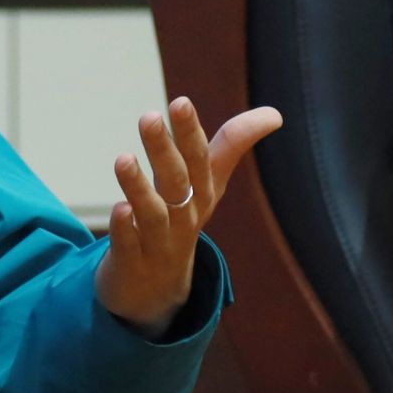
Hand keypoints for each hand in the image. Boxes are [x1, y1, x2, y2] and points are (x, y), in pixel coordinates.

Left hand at [93, 97, 283, 335]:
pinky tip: (117, 211)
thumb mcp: (208, 185)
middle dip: (165, 150)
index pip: (202, 159)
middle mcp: (185, 217)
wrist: (157, 291)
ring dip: (138, 187)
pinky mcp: (132, 263)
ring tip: (123, 159)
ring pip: (152, 214)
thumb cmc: (180, 221)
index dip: (191, 132)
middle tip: (148, 117)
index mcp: (202, 193)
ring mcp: (159, 243)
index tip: (181, 101)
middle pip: (177, 182)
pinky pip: (130, 246)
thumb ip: (232, 146)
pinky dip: (125, 229)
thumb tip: (275, 113)